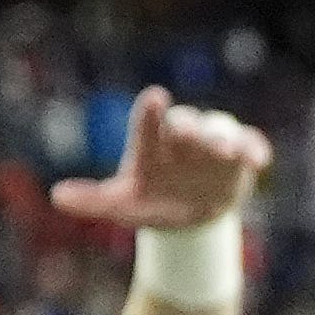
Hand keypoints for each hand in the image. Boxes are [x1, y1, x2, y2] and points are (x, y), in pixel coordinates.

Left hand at [48, 83, 271, 237]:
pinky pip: (249, 146)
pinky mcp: (239, 158)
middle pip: (186, 123)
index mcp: (152, 144)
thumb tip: (57, 197)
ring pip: (219, 131)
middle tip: (186, 130)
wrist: (190, 216)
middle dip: (188, 126)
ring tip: (226, 151)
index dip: (151, 112)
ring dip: (223, 138)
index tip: (155, 98)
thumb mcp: (123, 205)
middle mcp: (182, 139)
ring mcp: (212, 146)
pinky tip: (257, 160)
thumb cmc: (152, 202)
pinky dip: (254, 149)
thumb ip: (94, 200)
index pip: (148, 123)